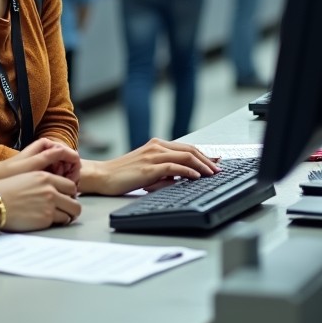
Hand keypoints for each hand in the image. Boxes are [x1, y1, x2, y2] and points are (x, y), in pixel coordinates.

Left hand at [0, 138, 81, 186]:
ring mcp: (46, 159)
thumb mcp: (34, 164)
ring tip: (58, 189)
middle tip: (66, 187)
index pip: (71, 154)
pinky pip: (57, 174)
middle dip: (70, 174)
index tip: (72, 181)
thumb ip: (53, 156)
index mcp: (47, 144)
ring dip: (65, 179)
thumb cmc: (13, 171)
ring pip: (64, 169)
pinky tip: (54, 189)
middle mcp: (48, 149)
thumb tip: (72, 154)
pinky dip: (58, 181)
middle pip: (69, 162)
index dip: (74, 168)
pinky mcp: (43, 168)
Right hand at [0, 172, 82, 230]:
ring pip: (72, 212)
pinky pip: (61, 221)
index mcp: (46, 177)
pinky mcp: (46, 218)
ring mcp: (50, 204)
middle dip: (72, 206)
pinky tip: (51, 222)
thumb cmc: (6, 190)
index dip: (69, 194)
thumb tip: (53, 190)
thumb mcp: (27, 177)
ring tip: (60, 218)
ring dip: (67, 216)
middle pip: (75, 200)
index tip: (66, 198)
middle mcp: (51, 190)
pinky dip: (59, 223)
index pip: (70, 185)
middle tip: (66, 210)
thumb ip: (43, 182)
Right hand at [80, 138, 218, 195]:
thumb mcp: (148, 170)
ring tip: (212, 173)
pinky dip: (188, 171)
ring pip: (185, 156)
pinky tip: (196, 176)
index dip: (203, 155)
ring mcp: (153, 155)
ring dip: (202, 165)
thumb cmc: (122, 175)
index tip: (216, 162)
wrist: (102, 176)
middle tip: (219, 169)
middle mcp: (156, 146)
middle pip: (190, 150)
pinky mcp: (149, 167)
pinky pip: (174, 167)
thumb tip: (184, 177)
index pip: (186, 148)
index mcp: (156, 145)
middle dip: (207, 160)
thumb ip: (165, 171)